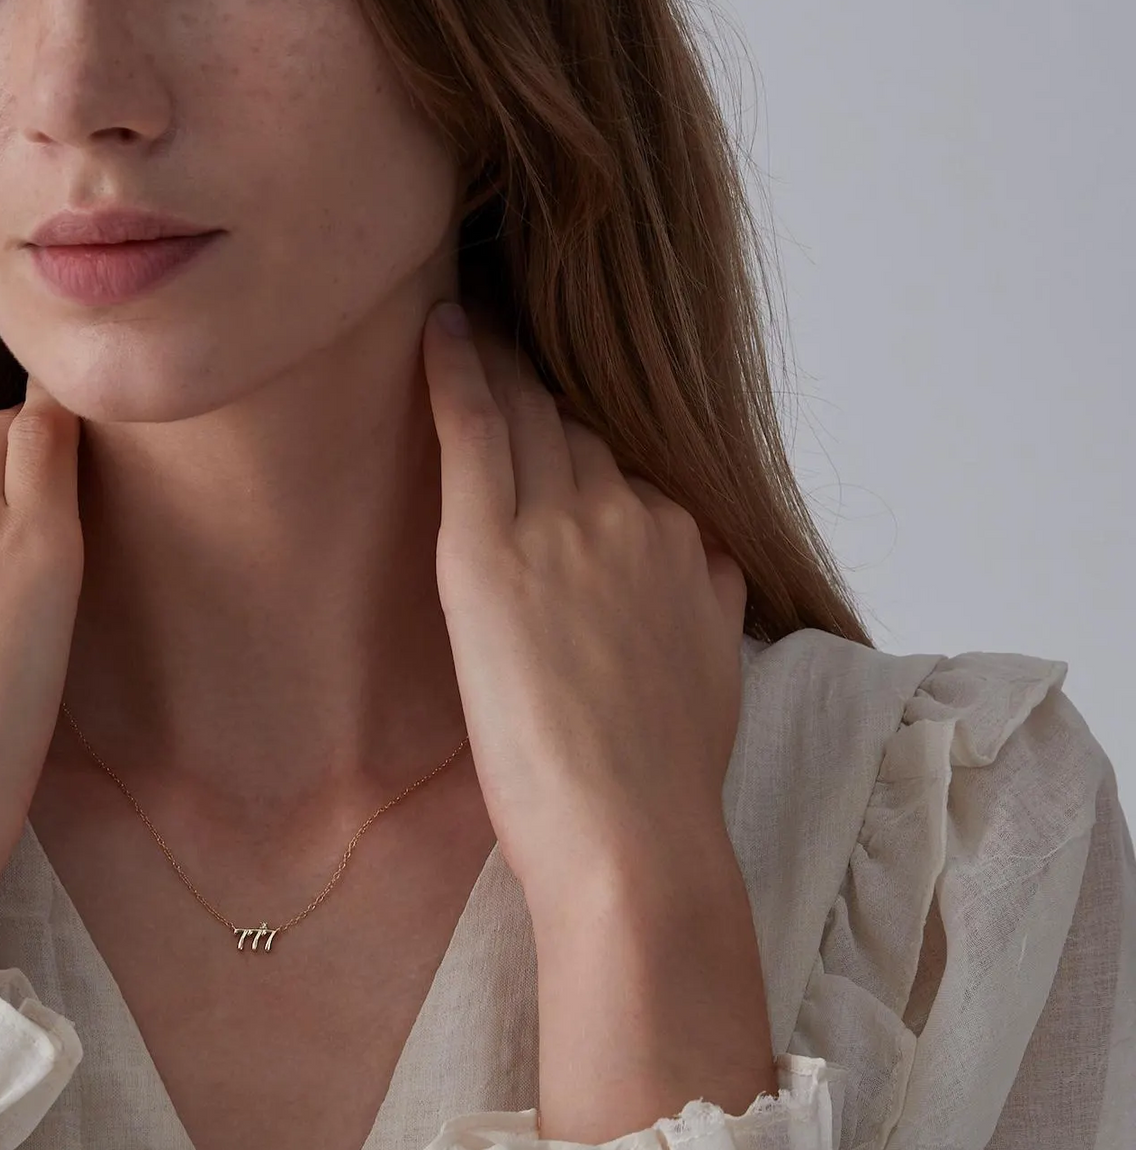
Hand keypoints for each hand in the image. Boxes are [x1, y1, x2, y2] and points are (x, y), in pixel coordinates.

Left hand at [422, 303, 774, 1142]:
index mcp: (683, 545)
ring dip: (502, 361)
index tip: (555, 405)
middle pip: (577, 425)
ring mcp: (566, 522)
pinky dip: (458, 366)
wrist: (634, 838)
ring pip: (531, 412)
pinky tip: (437, 323)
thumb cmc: (660, 782)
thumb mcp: (712, 671)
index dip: (582, 437)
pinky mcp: (496, 545)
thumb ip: (703, 599)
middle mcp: (633, 514)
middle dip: (542, 380)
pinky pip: (478, 426)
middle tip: (504, 316)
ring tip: (468, 311)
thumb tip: (701, 564)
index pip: (624, 466)